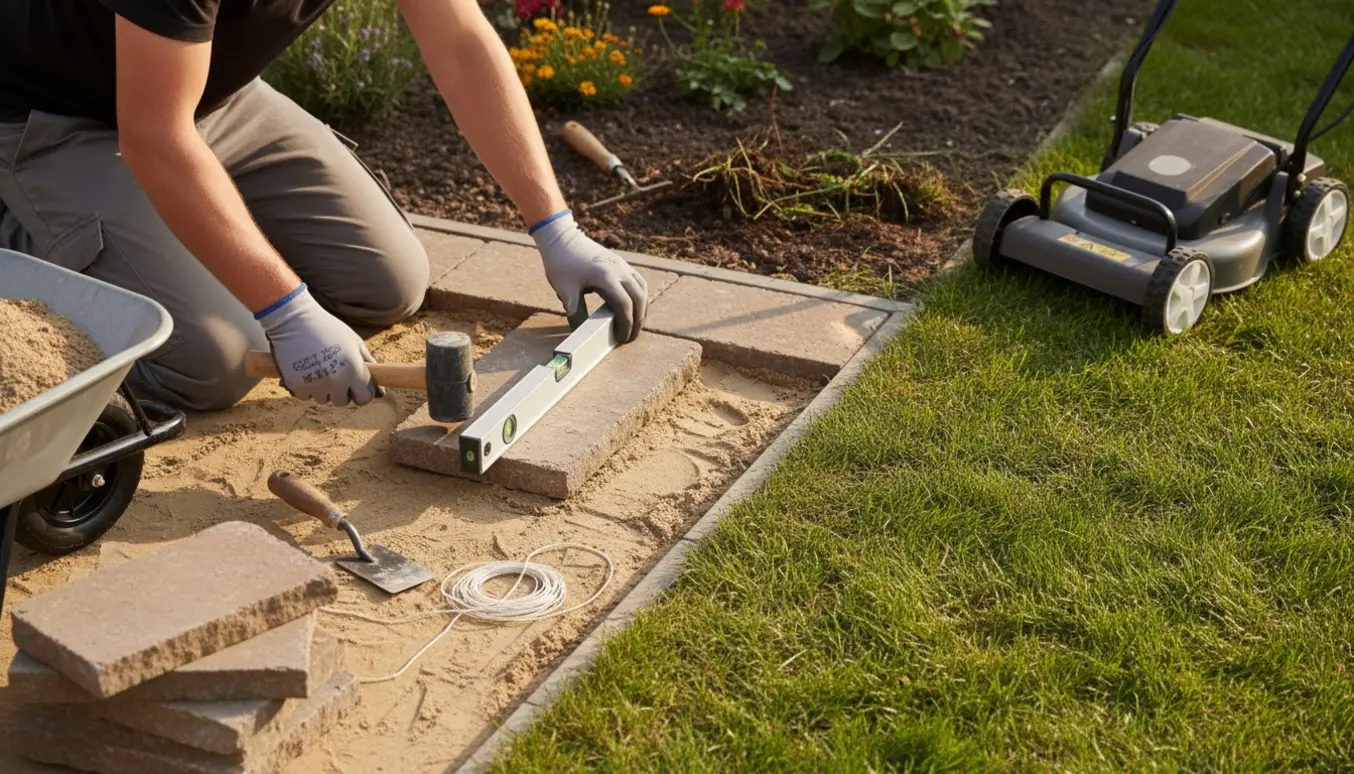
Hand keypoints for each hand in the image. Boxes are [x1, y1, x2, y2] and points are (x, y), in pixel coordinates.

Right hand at [255, 284, 381, 406]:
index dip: (361, 393)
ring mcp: (315, 385)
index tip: (355, 386)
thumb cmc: (328, 329)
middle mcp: (336, 381)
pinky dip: (305, 387)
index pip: (364, 398)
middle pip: (342, 402)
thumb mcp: (355, 342)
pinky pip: (305, 396)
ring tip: (318, 367)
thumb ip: (369, 365)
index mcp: (354, 370)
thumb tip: (381, 392)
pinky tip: (304, 370)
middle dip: (340, 391)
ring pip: (323, 399)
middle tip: (333, 372)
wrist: (294, 320)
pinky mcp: (296, 386)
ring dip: (322, 389)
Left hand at [530, 210, 647, 341]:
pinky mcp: (620, 262)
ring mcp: (622, 265)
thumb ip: (576, 315)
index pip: (624, 305)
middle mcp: (619, 270)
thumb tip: (582, 335)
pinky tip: (633, 307)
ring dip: (642, 308)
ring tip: (634, 324)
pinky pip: (638, 281)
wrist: (560, 237)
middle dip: (638, 320)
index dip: (626, 324)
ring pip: (642, 289)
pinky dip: (639, 296)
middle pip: (639, 299)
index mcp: (606, 277)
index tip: (621, 338)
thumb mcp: (565, 292)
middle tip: (631, 337)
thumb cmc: (561, 263)